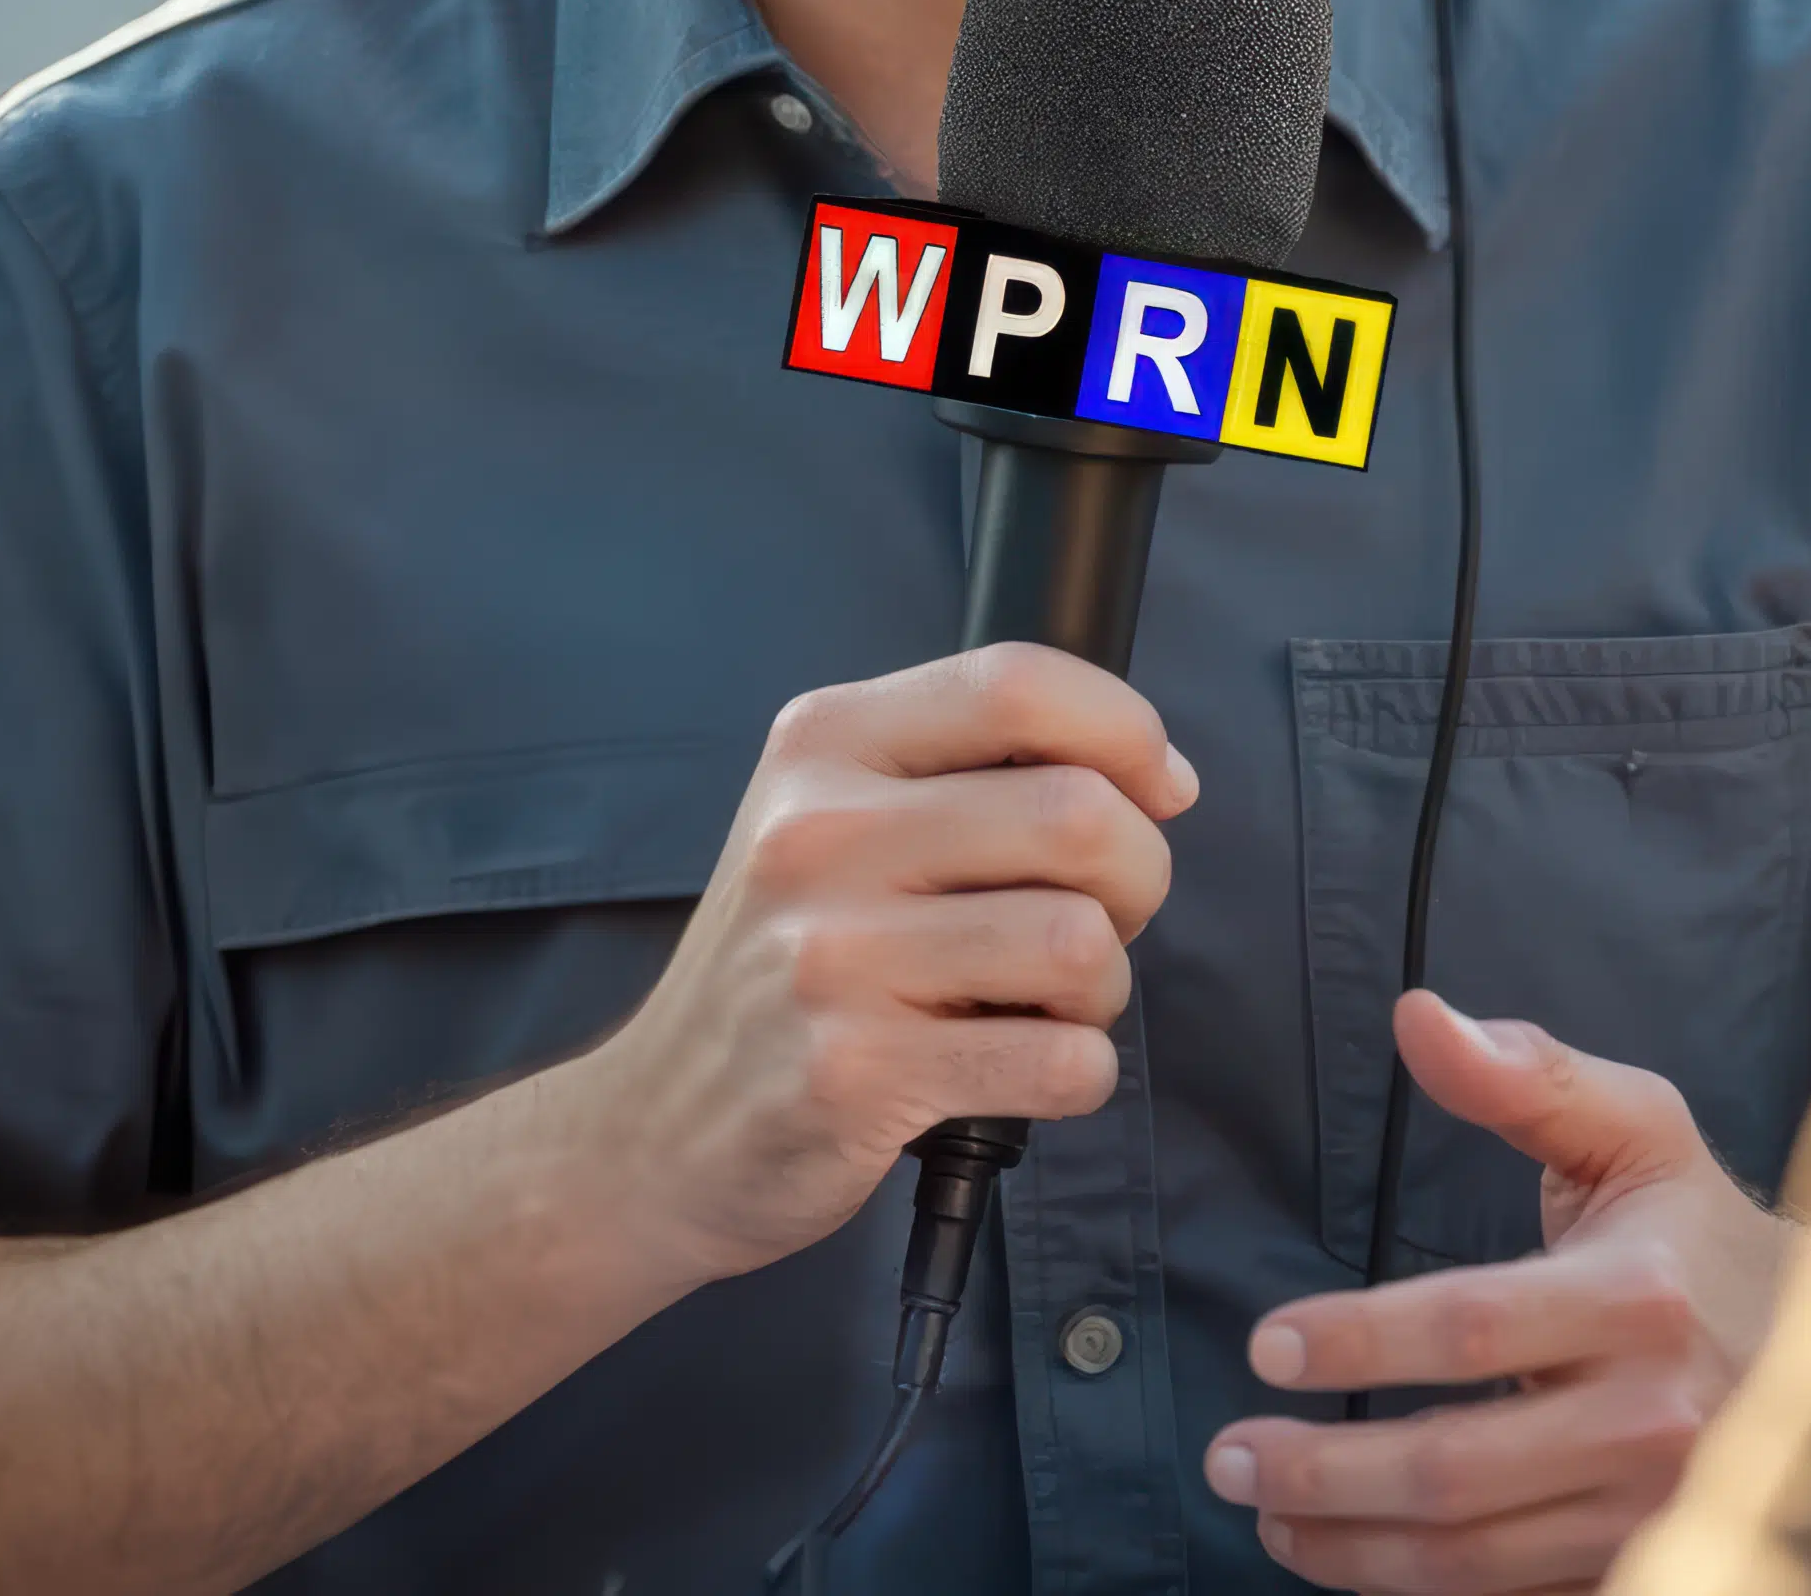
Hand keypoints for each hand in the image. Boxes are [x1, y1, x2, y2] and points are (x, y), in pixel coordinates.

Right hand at [556, 642, 1195, 1294]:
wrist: (651, 1129)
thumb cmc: (787, 961)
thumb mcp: (836, 817)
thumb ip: (968, 772)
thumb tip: (1158, 776)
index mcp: (825, 744)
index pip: (1017, 682)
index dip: (1125, 728)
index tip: (1160, 785)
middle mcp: (819, 834)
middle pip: (1076, 814)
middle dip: (1138, 874)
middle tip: (1103, 917)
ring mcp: (832, 958)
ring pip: (1079, 941)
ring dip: (1102, 988)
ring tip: (1043, 1003)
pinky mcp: (854, 1076)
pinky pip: (1056, 1060)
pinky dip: (1078, 1071)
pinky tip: (1023, 1068)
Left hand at [1204, 991, 1793, 1592]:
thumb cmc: (1698, 1228)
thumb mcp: (1632, 1126)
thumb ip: (1522, 1073)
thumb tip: (1415, 1016)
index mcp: (1634, 1298)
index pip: (1468, 1328)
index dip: (1357, 1341)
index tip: (1266, 1344)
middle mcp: (1648, 1421)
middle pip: (1455, 1469)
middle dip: (1324, 1468)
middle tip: (1229, 1455)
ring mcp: (1650, 1513)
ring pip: (1472, 1557)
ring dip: (1350, 1545)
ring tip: (1266, 1512)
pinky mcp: (1645, 1564)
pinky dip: (1418, 1588)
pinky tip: (1350, 1558)